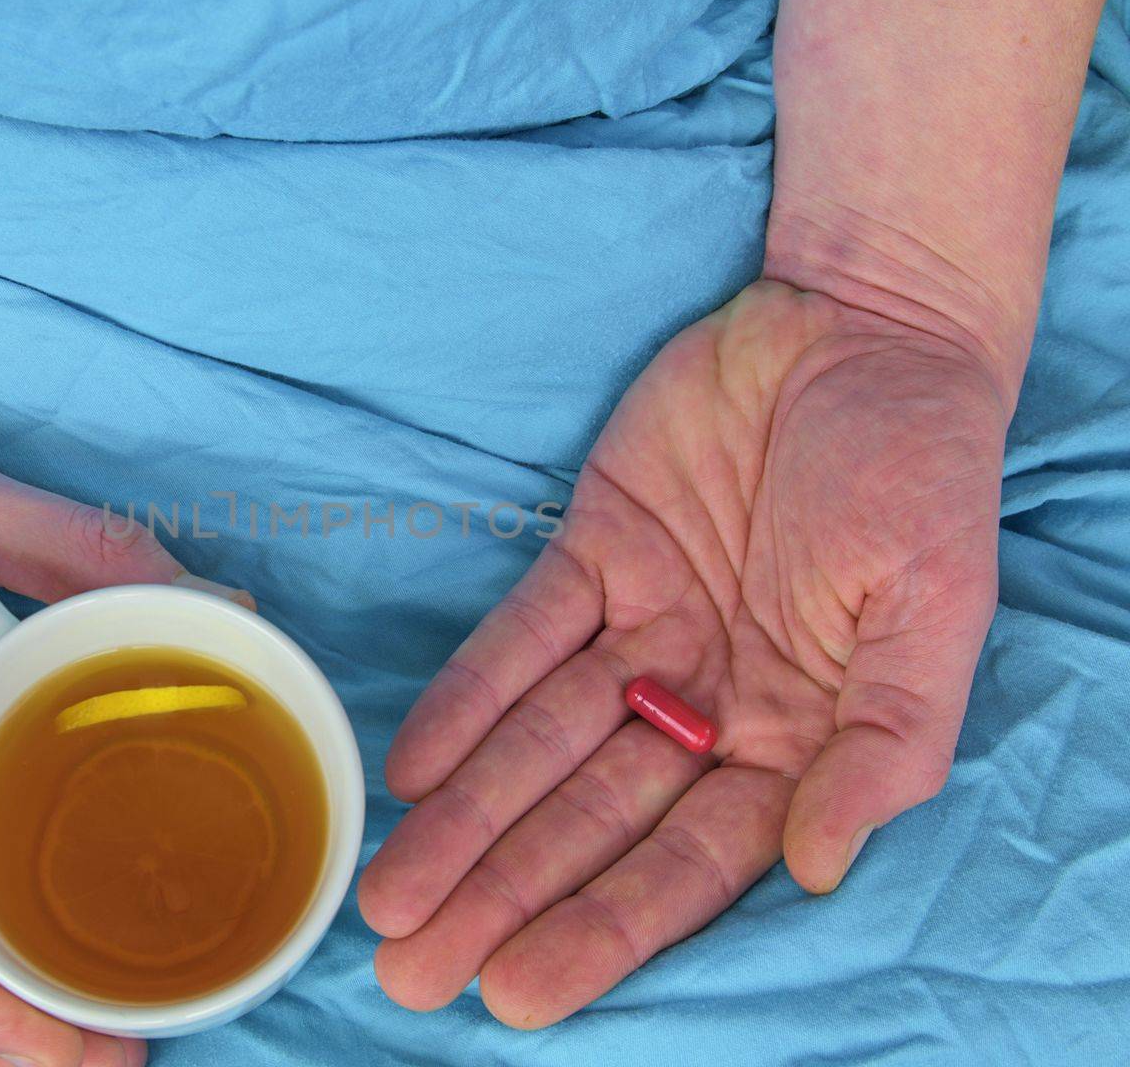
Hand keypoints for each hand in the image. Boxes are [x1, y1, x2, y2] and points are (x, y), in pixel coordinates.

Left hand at [358, 281, 1006, 1027]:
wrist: (865, 332)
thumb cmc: (921, 476)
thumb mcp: (933, 613)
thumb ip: (886, 743)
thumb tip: (818, 868)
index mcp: (794, 736)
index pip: (684, 860)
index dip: (600, 926)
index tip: (517, 991)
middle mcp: (706, 698)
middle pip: (588, 820)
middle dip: (501, 895)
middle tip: (410, 969)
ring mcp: (643, 627)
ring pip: (538, 744)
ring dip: (464, 819)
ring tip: (391, 893)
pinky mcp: (594, 552)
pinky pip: (520, 639)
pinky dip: (464, 699)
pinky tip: (412, 769)